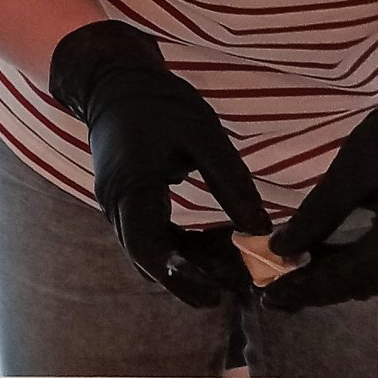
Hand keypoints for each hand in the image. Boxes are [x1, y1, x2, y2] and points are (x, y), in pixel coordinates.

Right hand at [49, 20, 266, 307]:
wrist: (116, 82)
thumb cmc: (160, 103)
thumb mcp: (203, 136)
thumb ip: (230, 183)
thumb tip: (261, 230)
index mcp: (131, 188)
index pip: (148, 249)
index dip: (180, 277)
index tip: (215, 294)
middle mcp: (117, 206)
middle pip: (152, 259)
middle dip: (194, 276)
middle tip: (241, 284)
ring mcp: (119, 207)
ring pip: (153, 251)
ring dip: (191, 262)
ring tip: (236, 264)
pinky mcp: (128, 203)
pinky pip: (154, 236)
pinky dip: (184, 245)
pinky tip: (217, 242)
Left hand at [264, 69, 377, 310]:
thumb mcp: (349, 171)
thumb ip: (317, 215)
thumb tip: (281, 251)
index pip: (356, 272)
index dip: (312, 285)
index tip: (273, 293)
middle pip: (368, 284)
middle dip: (321, 289)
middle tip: (277, 293)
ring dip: (339, 282)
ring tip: (296, 280)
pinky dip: (359, 269)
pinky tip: (328, 264)